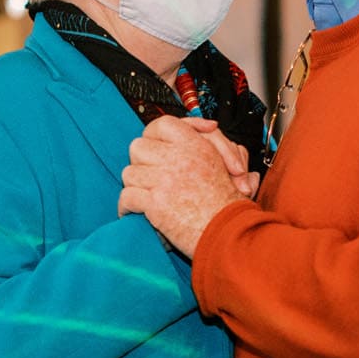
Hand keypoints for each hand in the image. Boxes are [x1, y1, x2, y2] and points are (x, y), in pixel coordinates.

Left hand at [118, 115, 247, 256]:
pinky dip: (126, 206)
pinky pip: (127, 197)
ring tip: (142, 195)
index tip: (158, 142)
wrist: (230, 232)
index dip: (155, 133)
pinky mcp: (155, 202)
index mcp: (196, 146)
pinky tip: (130, 211)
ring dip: (134, 185)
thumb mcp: (231, 164)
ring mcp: (164, 179)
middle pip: (138, 147)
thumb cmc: (232, 204)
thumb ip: (218, 145)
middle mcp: (178, 158)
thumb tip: (209, 128)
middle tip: (148, 173)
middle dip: (141, 161)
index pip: (162, 124)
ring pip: (130, 173)